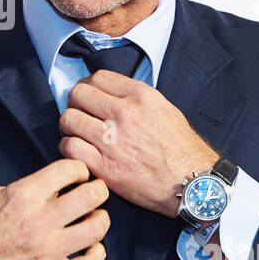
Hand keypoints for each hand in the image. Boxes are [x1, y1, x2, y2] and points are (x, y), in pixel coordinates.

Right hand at [0, 159, 109, 259]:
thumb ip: (22, 188)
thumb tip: (48, 186)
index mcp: (23, 196)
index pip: (67, 170)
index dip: (79, 168)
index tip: (79, 174)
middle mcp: (40, 221)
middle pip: (90, 196)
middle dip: (99, 189)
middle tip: (96, 192)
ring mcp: (48, 250)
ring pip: (96, 229)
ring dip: (101, 220)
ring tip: (95, 218)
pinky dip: (96, 255)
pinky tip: (90, 248)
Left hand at [57, 70, 217, 216]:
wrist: (191, 182)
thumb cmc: (181, 148)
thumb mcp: (164, 108)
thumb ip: (135, 97)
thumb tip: (110, 93)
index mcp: (140, 96)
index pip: (98, 77)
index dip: (88, 84)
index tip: (88, 94)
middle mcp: (124, 114)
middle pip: (78, 94)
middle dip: (75, 102)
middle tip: (79, 112)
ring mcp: (112, 140)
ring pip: (69, 119)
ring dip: (68, 125)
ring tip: (75, 131)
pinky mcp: (104, 166)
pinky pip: (69, 147)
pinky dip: (67, 147)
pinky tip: (76, 149)